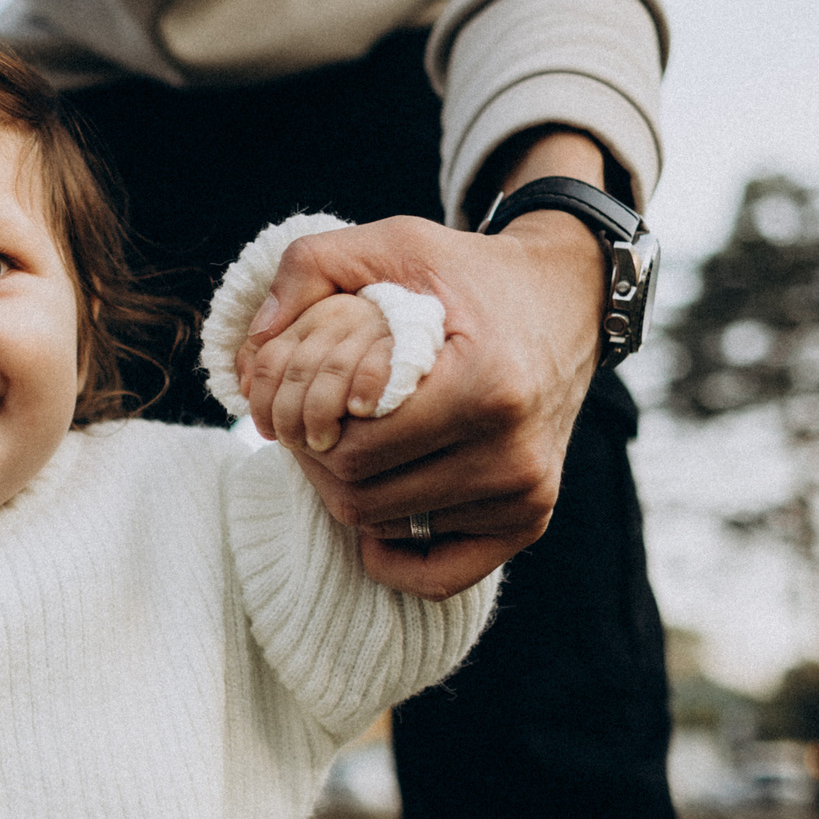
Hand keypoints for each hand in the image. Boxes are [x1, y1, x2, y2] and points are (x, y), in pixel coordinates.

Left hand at [236, 210, 602, 599]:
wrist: (565, 299)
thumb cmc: (469, 274)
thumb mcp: (394, 243)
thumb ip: (312, 269)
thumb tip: (252, 349)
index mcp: (485, 387)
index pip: (351, 449)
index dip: (308, 426)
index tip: (313, 393)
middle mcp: (513, 454)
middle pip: (359, 496)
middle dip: (320, 460)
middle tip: (321, 420)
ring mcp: (526, 494)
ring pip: (384, 528)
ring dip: (351, 491)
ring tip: (357, 439)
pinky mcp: (530, 520)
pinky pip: (438, 576)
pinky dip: (395, 552)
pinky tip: (385, 502)